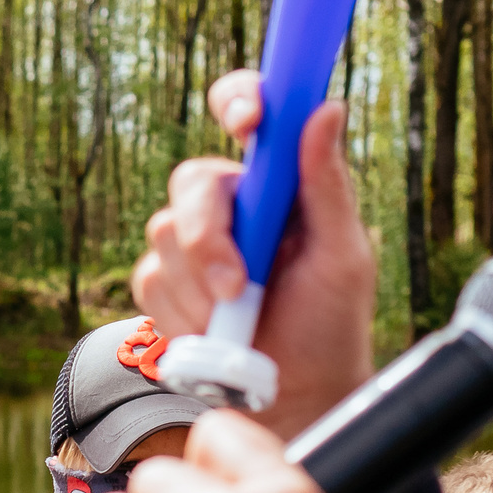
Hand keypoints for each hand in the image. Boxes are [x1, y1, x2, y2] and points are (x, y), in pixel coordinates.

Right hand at [133, 71, 378, 437]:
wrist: (295, 392)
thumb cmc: (330, 322)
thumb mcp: (343, 254)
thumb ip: (327, 185)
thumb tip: (326, 108)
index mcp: (276, 181)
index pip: (247, 112)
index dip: (237, 101)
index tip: (247, 123)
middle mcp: (231, 202)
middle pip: (191, 182)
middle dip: (209, 237)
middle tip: (238, 285)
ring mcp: (192, 241)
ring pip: (164, 231)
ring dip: (202, 286)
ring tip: (240, 317)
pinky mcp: (164, 281)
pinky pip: (149, 277)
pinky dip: (182, 311)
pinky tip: (213, 329)